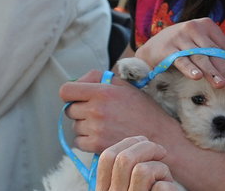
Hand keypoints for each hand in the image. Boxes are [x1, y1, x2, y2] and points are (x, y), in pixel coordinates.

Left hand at [60, 70, 182, 152]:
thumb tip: (78, 82)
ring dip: (84, 126)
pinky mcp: (97, 145)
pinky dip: (86, 140)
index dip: (70, 94)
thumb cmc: (141, 109)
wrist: (158, 135)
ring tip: (104, 125)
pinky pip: (78, 142)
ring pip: (74, 126)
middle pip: (69, 110)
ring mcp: (96, 128)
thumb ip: (99, 79)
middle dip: (80, 110)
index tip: (77, 98)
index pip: (66, 90)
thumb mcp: (124, 86)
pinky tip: (102, 136)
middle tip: (97, 112)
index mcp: (103, 91)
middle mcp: (97, 109)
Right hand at [96, 136, 179, 190]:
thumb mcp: (126, 185)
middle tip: (161, 152)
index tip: (142, 141)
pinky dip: (169, 184)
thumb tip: (137, 140)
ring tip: (164, 175)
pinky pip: (162, 187)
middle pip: (124, 159)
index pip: (107, 157)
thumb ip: (125, 168)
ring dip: (160, 166)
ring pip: (143, 170)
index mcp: (105, 190)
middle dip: (147, 146)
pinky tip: (167, 190)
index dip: (127, 142)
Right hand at [133, 18, 224, 93]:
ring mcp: (180, 36)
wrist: (152, 48)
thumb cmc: (183, 50)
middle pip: (215, 53)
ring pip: (200, 57)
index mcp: (207, 26)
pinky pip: (181, 60)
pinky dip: (190, 68)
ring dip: (212, 72)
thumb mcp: (201, 49)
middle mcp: (194, 28)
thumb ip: (217, 59)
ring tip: (220, 84)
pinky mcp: (167, 47)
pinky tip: (197, 77)